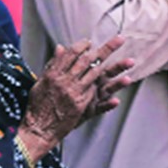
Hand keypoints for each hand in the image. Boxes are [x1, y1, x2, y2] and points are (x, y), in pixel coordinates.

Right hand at [20, 36, 132, 160]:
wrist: (37, 127)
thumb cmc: (39, 104)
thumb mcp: (42, 81)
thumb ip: (54, 64)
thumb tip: (61, 47)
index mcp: (55, 74)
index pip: (72, 54)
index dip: (82, 46)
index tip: (90, 42)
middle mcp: (66, 82)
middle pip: (89, 61)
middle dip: (107, 49)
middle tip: (120, 40)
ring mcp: (75, 95)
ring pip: (97, 77)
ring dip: (116, 69)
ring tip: (130, 62)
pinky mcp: (81, 109)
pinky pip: (98, 104)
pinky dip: (107, 102)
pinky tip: (117, 100)